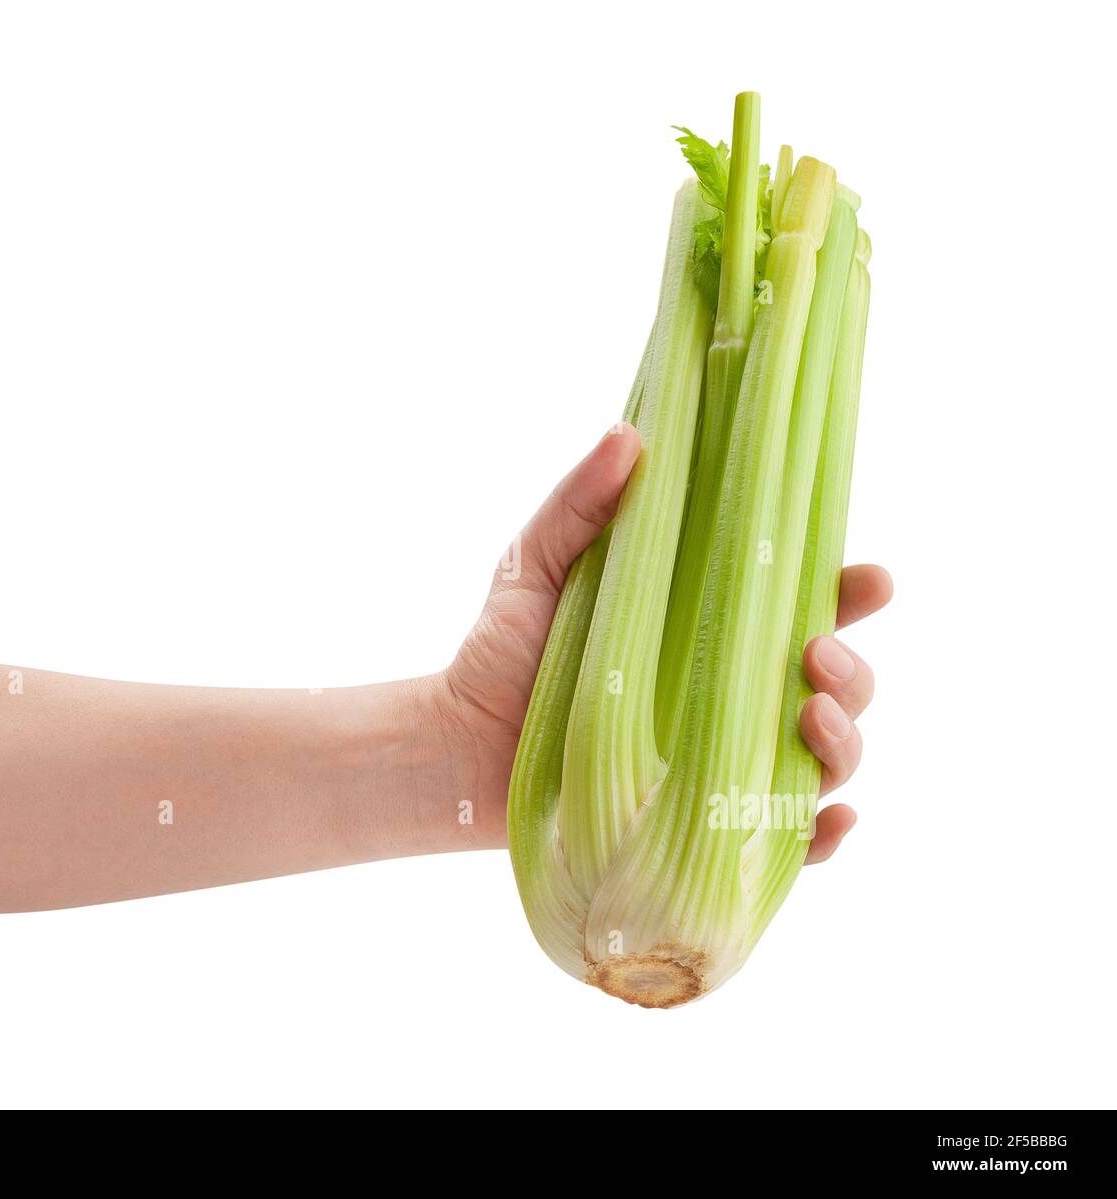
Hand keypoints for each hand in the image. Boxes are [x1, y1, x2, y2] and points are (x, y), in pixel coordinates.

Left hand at [435, 424, 891, 859]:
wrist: (454, 747)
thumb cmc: (501, 652)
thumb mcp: (535, 565)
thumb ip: (579, 504)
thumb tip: (629, 433)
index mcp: (708, 628)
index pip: (800, 606)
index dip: (849, 594)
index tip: (871, 580)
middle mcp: (728, 695)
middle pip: (832, 685)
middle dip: (853, 673)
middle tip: (819, 658)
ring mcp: (720, 764)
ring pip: (823, 759)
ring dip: (845, 742)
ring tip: (812, 719)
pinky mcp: (701, 828)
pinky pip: (786, 843)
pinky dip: (825, 835)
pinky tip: (832, 816)